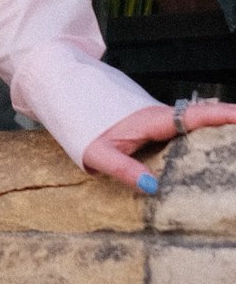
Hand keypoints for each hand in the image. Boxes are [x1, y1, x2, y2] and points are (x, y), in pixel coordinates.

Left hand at [82, 100, 235, 191]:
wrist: (64, 95)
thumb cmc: (80, 123)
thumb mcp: (97, 153)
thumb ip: (124, 170)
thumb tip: (153, 188)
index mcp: (150, 120)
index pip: (193, 117)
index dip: (220, 116)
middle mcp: (158, 116)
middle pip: (201, 118)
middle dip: (228, 122)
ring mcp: (157, 118)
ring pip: (192, 122)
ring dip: (216, 128)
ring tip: (232, 141)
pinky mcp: (153, 124)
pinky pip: (182, 127)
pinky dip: (201, 132)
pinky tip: (212, 144)